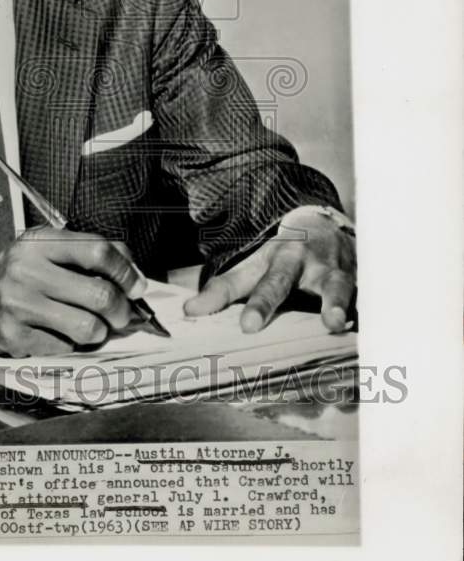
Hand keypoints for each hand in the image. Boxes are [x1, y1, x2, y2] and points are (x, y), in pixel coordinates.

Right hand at [0, 226, 145, 355]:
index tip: (137, 287)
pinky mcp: (12, 336)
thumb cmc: (14, 275)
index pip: (98, 251)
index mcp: (39, 241)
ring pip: (88, 327)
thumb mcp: (44, 250)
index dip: (126, 272)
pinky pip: (64, 348)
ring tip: (91, 327)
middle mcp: (26, 269)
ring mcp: (17, 304)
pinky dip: (71, 346)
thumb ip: (88, 253)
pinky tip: (59, 335)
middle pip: (99, 294)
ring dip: (99, 333)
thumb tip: (135, 275)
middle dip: (122, 311)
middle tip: (123, 316)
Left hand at [184, 207, 355, 332]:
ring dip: (334, 301)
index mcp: (272, 259)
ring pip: (335, 284)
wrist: (329, 228)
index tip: (222, 319)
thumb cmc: (287, 256)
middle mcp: (301, 262)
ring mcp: (335, 270)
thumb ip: (224, 290)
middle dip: (266, 300)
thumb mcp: (255, 266)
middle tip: (251, 324)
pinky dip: (370, 314)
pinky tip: (371, 333)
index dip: (229, 298)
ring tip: (333, 322)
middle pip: (281, 279)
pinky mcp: (363, 282)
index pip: (246, 279)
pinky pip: (367, 297)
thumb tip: (189, 311)